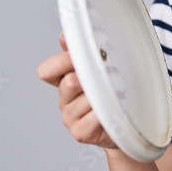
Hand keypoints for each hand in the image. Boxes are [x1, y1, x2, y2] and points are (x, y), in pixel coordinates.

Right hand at [36, 33, 117, 150]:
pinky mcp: (80, 132)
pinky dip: (106, 112)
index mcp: (63, 82)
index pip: (47, 71)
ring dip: (103, 95)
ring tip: (116, 95)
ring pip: (84, 99)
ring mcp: (70, 118)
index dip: (62, 61)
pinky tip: (113, 110)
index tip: (81, 54)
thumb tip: (64, 38)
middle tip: (108, 74)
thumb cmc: (112, 96)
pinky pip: (93, 117)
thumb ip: (82, 54)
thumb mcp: (99, 71)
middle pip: (68, 82)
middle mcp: (64, 100)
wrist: (124, 126)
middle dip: (90, 77)